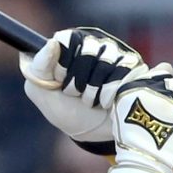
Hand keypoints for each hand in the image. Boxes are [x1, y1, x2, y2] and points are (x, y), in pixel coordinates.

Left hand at [20, 27, 148, 152]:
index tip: (59, 81)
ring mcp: (116, 53)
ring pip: (105, 62)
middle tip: (76, 94)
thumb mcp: (42, 92)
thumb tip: (52, 43)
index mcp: (70, 44)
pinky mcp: (133, 65)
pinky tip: (107, 100)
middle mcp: (94, 43)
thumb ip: (39, 67)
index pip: (66, 39)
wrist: (94, 133)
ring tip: (91, 99)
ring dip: (93, 90)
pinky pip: (122, 73)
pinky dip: (109, 94)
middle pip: (87, 50)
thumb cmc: (66, 110)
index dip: (62, 65)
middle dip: (77, 81)